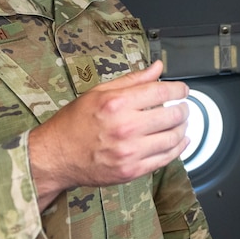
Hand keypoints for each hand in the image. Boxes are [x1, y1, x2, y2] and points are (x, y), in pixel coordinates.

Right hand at [29, 60, 189, 207]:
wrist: (56, 156)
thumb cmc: (74, 123)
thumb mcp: (99, 93)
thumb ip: (132, 80)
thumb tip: (157, 68)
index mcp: (117, 103)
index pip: (161, 91)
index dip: (178, 89)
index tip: (182, 90)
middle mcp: (125, 127)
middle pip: (172, 115)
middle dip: (183, 109)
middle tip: (182, 107)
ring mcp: (130, 152)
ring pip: (173, 138)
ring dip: (182, 128)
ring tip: (181, 123)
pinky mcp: (132, 170)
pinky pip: (165, 159)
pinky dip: (178, 149)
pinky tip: (180, 141)